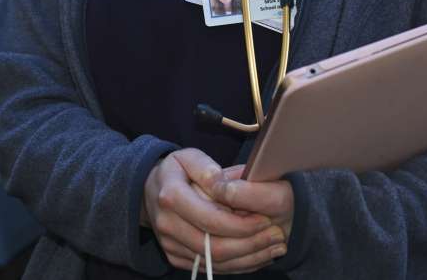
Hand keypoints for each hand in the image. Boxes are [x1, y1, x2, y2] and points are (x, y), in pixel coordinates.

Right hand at [142, 149, 282, 271]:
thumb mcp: (189, 157)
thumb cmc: (176, 171)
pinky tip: (258, 254)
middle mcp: (167, 224)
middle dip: (251, 244)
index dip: (241, 224)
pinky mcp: (174, 257)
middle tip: (277, 236)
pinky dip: (237, 264)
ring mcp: (169, 244)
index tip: (265, 219)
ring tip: (275, 247)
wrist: (150, 190)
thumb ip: (208, 169)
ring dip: (249, 257)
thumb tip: (224, 185)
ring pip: (215, 262)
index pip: (211, 219)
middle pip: (215, 247)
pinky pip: (210, 268)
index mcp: (171, 196)